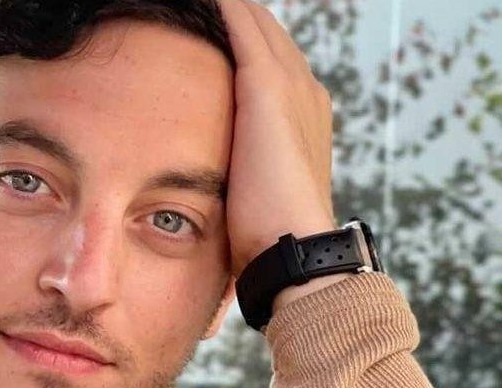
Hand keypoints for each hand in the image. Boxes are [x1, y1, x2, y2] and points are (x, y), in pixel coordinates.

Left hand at [217, 0, 337, 278]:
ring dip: (228, 8)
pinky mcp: (267, 87)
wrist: (293, 245)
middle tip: (200, 5)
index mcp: (304, 114)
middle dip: (236, 15)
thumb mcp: (252, 190)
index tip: (210, 26)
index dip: (241, 40)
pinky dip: (223, 8)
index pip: (269, 59)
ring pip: (255, 23)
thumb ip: (239, 171)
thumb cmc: (267, 234)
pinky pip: (241, 28)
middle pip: (265, 33)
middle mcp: (305, 91)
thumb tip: (215, 185)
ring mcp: (291, 86)